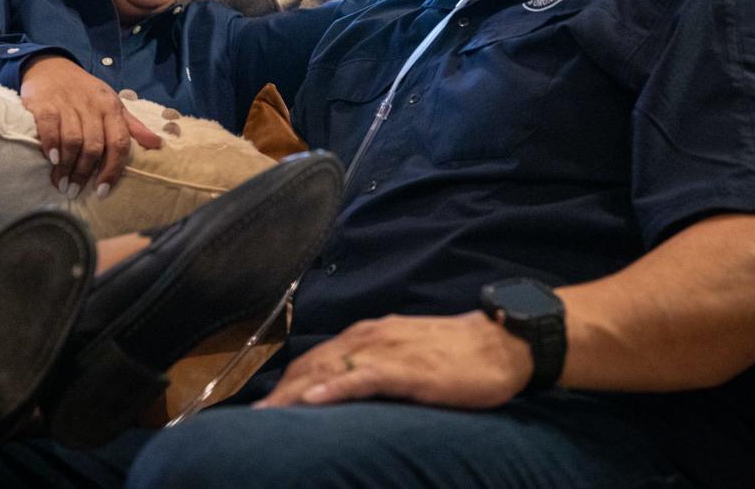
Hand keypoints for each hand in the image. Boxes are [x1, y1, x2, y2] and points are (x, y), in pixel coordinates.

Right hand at [20, 56, 160, 196]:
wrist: (52, 67)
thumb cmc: (85, 91)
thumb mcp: (112, 104)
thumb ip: (132, 126)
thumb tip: (158, 144)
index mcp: (112, 108)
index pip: (119, 143)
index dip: (113, 169)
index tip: (103, 191)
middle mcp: (93, 106)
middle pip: (95, 146)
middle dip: (85, 173)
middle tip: (75, 191)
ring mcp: (69, 104)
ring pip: (74, 140)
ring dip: (68, 166)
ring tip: (61, 183)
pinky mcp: (46, 103)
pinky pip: (51, 127)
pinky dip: (52, 145)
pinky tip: (52, 160)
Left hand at [254, 312, 531, 409]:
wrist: (501, 344)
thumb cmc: (456, 354)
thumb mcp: (406, 356)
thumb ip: (376, 366)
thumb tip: (348, 386)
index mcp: (368, 335)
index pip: (316, 359)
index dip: (287, 383)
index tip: (264, 407)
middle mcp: (370, 337)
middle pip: (313, 365)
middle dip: (282, 392)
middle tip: (253, 420)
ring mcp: (388, 351)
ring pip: (330, 370)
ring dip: (296, 393)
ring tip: (268, 415)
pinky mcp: (408, 369)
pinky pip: (364, 379)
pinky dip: (336, 389)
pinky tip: (314, 401)